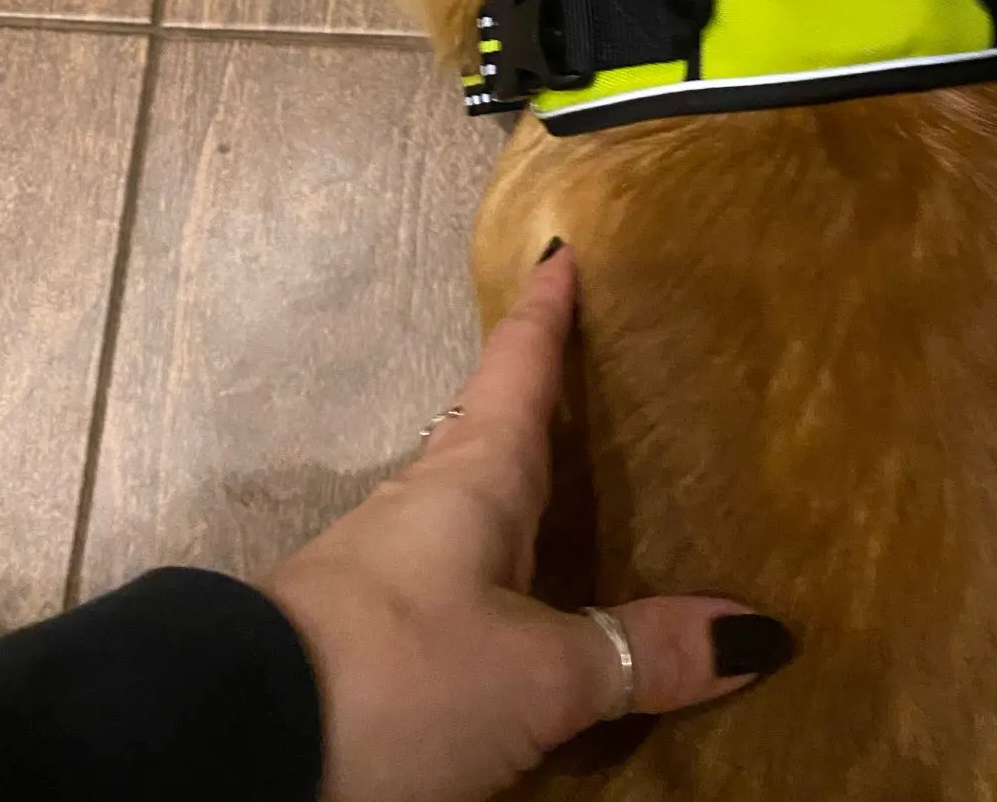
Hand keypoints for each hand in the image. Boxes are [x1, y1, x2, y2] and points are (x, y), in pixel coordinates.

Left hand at [260, 245, 793, 801]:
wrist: (237, 748)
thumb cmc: (398, 674)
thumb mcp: (538, 675)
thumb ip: (640, 653)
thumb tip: (759, 630)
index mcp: (473, 476)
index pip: (518, 365)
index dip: (546, 310)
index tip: (561, 249)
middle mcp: (428, 505)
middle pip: (497, 434)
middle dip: (546, 409)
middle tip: (605, 382)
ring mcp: (389, 571)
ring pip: (475, 514)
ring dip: (524, 502)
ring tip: (585, 506)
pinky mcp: (367, 637)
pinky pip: (458, 584)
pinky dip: (505, 580)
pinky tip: (527, 613)